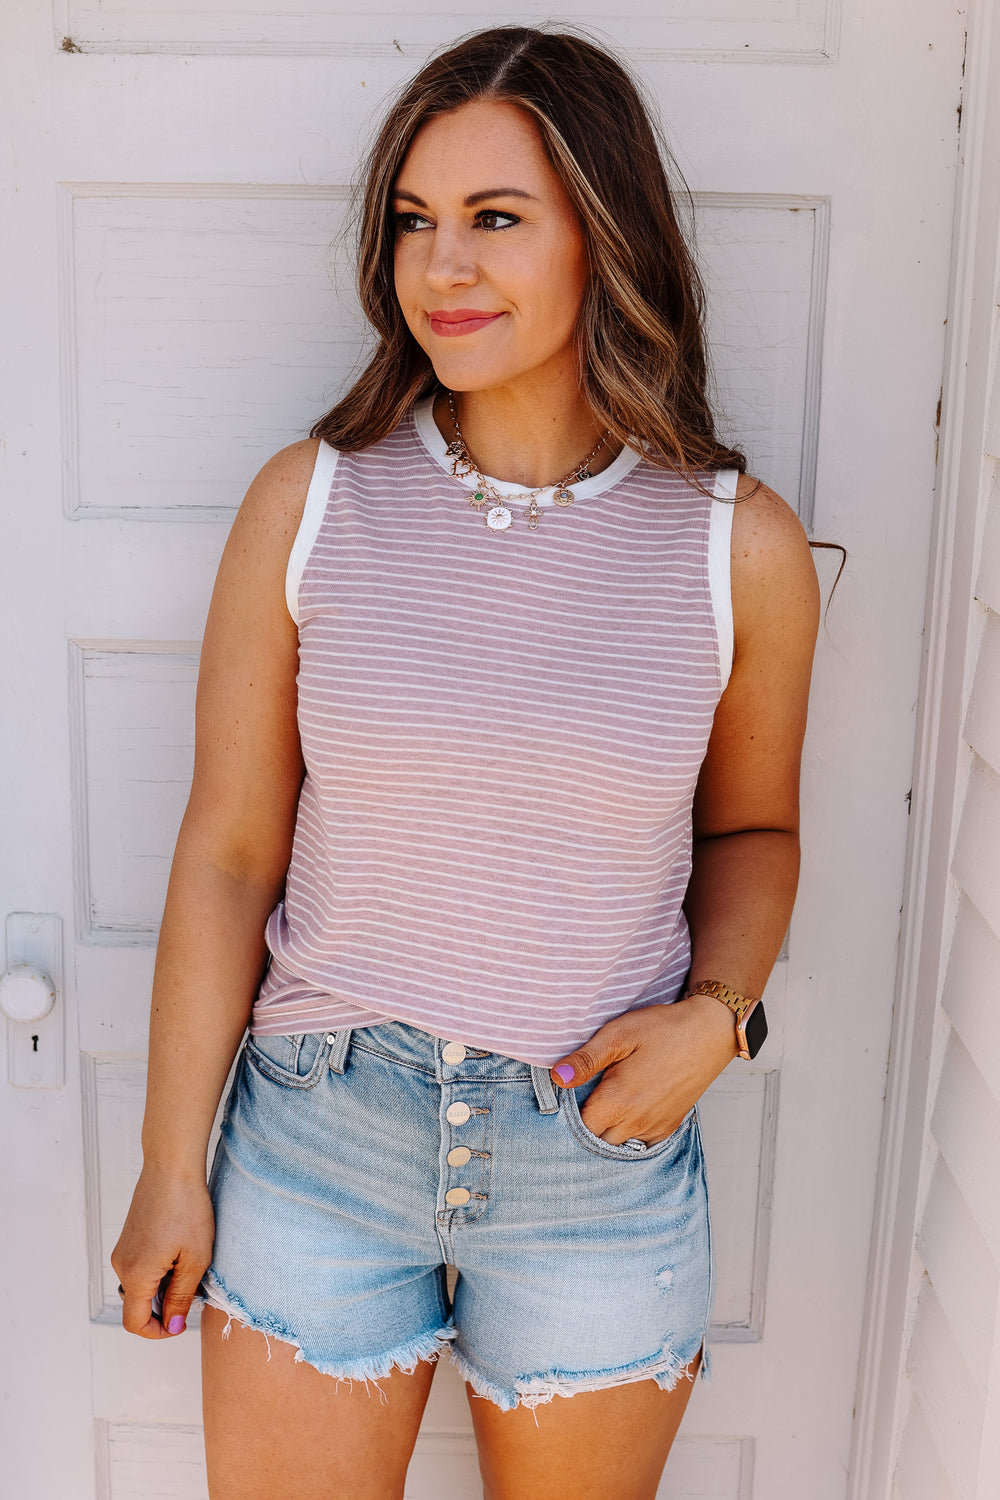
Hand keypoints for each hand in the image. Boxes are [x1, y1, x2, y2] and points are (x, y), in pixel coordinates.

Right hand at [111, 1164, 214, 1339]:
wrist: (172, 1166)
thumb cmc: (188, 1209)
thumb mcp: (195, 1259)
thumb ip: (182, 1297)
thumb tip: (173, 1326)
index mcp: (136, 1275)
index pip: (135, 1324)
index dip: (159, 1332)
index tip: (182, 1322)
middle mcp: (121, 1265)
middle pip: (138, 1304)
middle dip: (165, 1306)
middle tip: (195, 1286)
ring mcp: (123, 1250)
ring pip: (141, 1285)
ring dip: (164, 1285)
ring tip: (190, 1262)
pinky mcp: (129, 1238)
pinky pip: (140, 1266)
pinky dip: (159, 1269)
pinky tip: (180, 1248)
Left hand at [549, 994, 739, 1144]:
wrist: (709, 1032)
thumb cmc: (662, 1029)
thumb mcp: (618, 1034)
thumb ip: (586, 1059)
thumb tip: (557, 1077)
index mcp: (618, 1101)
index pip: (579, 1128)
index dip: (567, 1116)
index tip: (567, 1098)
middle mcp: (636, 1122)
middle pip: (597, 1142)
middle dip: (585, 1127)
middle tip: (582, 1101)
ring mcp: (655, 1127)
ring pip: (619, 1146)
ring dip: (606, 1134)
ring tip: (601, 1108)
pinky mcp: (669, 1126)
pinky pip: (641, 1145)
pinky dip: (629, 1137)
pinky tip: (624, 1116)